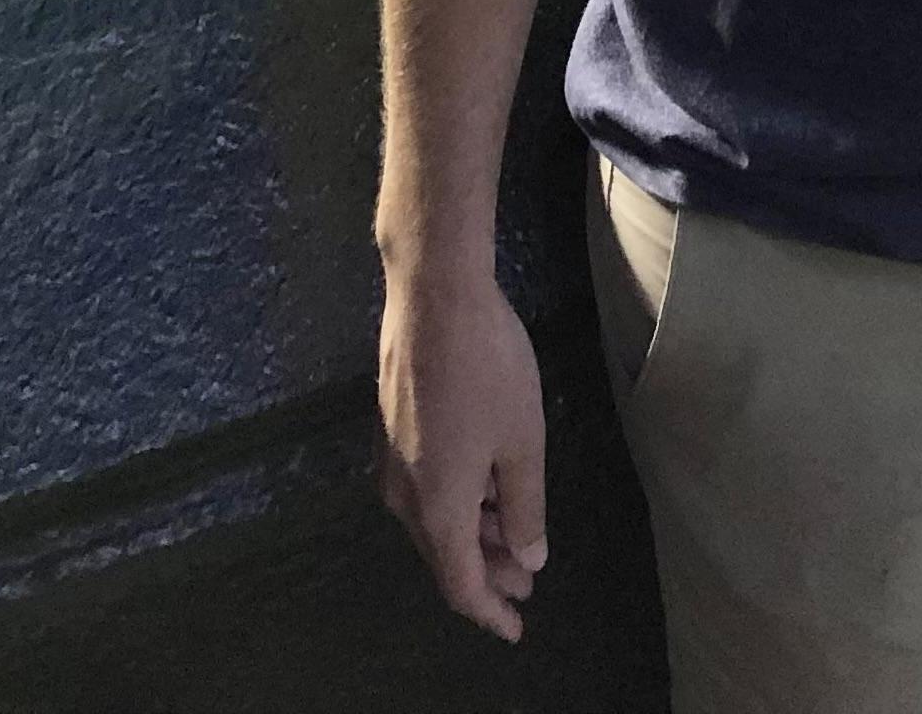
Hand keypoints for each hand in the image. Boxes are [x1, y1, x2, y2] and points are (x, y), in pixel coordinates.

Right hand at [376, 260, 551, 640]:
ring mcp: (392, 459)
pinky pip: (427, 484)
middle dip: (488, 568)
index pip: (460, 585)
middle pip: (445, 552)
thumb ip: (525, 508)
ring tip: (516, 530)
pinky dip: (460, 497)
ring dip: (476, 530)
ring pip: (435, 517)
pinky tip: (489, 482)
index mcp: (437, 508)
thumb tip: (527, 557)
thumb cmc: (488, 367)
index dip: (490, 610)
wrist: (435, 293)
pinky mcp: (392, 426)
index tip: (516, 627)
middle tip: (529, 574)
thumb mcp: (523, 441)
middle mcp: (404, 494)